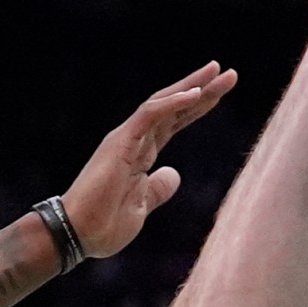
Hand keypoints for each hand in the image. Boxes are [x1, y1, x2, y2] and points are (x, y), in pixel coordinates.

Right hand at [60, 59, 237, 260]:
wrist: (78, 235)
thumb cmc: (105, 224)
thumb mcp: (143, 205)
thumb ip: (158, 188)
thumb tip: (174, 174)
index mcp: (141, 154)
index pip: (174, 123)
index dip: (197, 107)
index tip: (221, 92)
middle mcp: (135, 140)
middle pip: (173, 107)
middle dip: (201, 89)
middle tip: (229, 72)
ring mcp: (127, 139)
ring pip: (162, 103)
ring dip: (191, 87)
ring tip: (218, 71)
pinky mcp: (120, 142)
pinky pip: (149, 115)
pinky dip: (172, 103)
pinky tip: (195, 94)